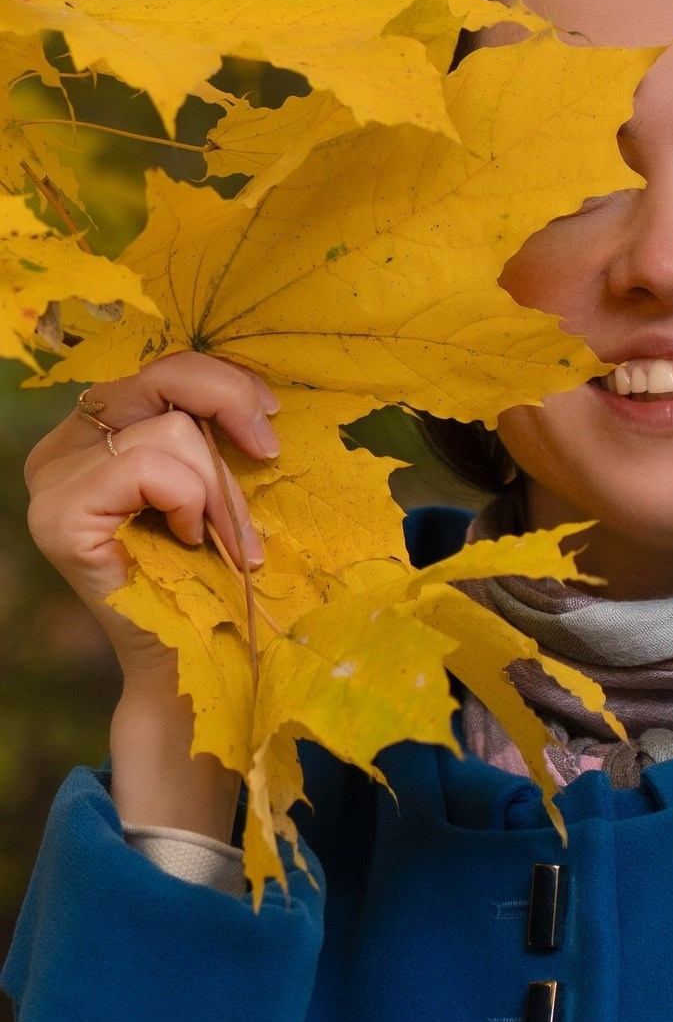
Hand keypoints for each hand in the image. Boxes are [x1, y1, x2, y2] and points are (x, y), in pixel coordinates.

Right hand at [25, 351, 279, 837]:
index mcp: (99, 430)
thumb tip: (253, 388)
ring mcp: (53, 478)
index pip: (162, 366)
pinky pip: (148, 467)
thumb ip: (214, 429)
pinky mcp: (58, 514)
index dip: (225, 381)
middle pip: (161, 375)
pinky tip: (187, 540)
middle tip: (269, 453)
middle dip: (230, 409)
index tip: (271, 416)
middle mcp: (66, 446)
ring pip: (168, 428)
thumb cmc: (218, 569)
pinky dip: (188, 501)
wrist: (199, 655)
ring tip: (225, 537)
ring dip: (219, 487)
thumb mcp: (221, 481)